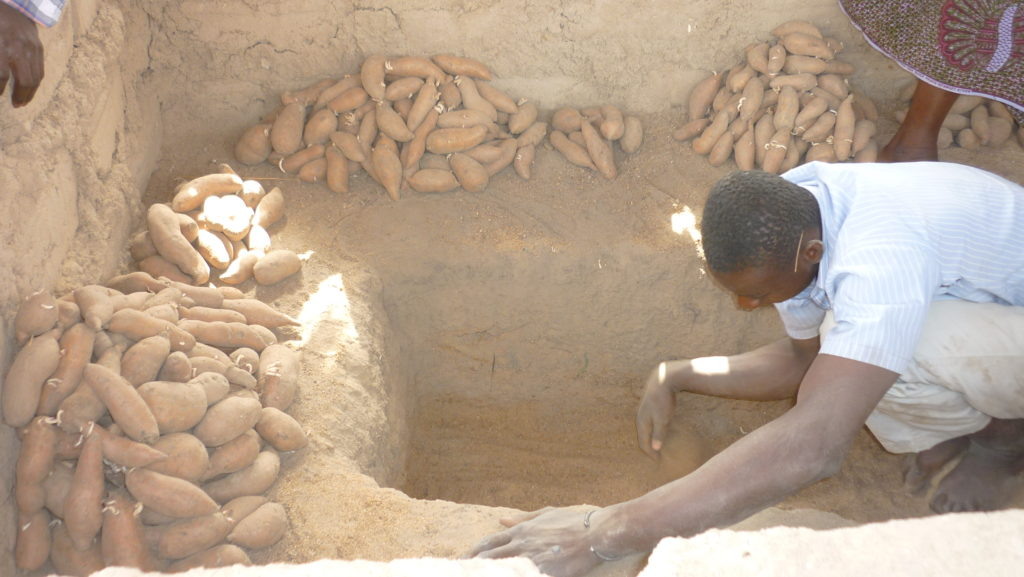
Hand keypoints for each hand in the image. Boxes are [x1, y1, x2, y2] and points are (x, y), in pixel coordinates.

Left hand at [0, 2, 43, 106]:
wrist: (10, 3)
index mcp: (2, 47)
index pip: (1, 76)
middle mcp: (20, 50)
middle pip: (24, 81)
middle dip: (20, 96)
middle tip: (15, 105)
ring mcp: (32, 48)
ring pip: (36, 77)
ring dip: (30, 92)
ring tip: (23, 101)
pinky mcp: (39, 47)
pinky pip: (40, 69)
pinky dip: (35, 82)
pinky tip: (30, 88)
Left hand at [468, 507, 603, 576]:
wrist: (595, 533)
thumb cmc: (574, 522)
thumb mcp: (547, 514)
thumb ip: (523, 518)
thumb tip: (501, 520)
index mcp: (522, 530)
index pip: (490, 542)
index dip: (474, 551)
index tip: (463, 559)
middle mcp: (522, 543)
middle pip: (490, 557)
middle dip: (474, 565)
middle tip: (461, 571)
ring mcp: (532, 558)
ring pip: (502, 569)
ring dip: (489, 573)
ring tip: (475, 575)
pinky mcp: (544, 572)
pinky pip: (522, 576)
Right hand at [636, 364, 676, 457]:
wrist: (663, 379)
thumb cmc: (663, 400)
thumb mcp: (663, 419)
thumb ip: (659, 434)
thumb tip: (655, 449)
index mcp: (642, 422)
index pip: (643, 443)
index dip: (650, 454)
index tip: (658, 462)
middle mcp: (640, 418)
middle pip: (643, 437)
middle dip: (648, 448)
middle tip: (656, 457)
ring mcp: (644, 412)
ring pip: (646, 430)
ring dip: (650, 439)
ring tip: (656, 446)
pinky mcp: (650, 407)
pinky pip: (649, 423)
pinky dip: (653, 430)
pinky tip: (660, 430)